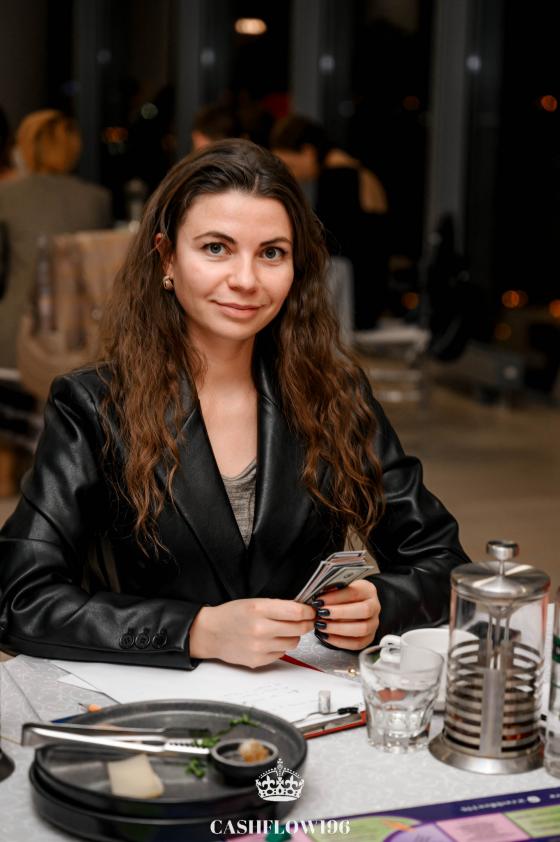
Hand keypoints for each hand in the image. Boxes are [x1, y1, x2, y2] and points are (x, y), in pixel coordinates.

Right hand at [189, 598, 315, 667]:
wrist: (212, 633)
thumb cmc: (232, 615)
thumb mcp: (254, 602)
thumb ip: (277, 606)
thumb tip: (302, 610)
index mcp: (259, 609)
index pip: (296, 611)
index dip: (308, 611)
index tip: (311, 611)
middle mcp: (260, 629)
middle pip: (299, 628)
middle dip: (307, 623)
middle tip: (307, 620)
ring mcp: (260, 647)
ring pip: (293, 642)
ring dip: (294, 635)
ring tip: (284, 630)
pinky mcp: (259, 660)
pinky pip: (282, 653)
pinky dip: (281, 646)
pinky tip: (271, 640)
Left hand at [313, 579, 379, 649]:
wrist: (352, 605)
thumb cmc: (343, 596)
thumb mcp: (339, 587)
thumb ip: (331, 590)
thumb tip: (319, 597)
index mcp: (367, 590)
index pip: (354, 592)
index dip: (336, 597)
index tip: (320, 600)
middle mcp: (375, 607)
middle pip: (363, 611)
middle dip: (339, 613)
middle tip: (321, 613)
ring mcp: (373, 624)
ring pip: (361, 629)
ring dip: (338, 628)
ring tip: (321, 625)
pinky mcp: (368, 638)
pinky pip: (356, 643)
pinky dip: (339, 641)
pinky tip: (325, 635)